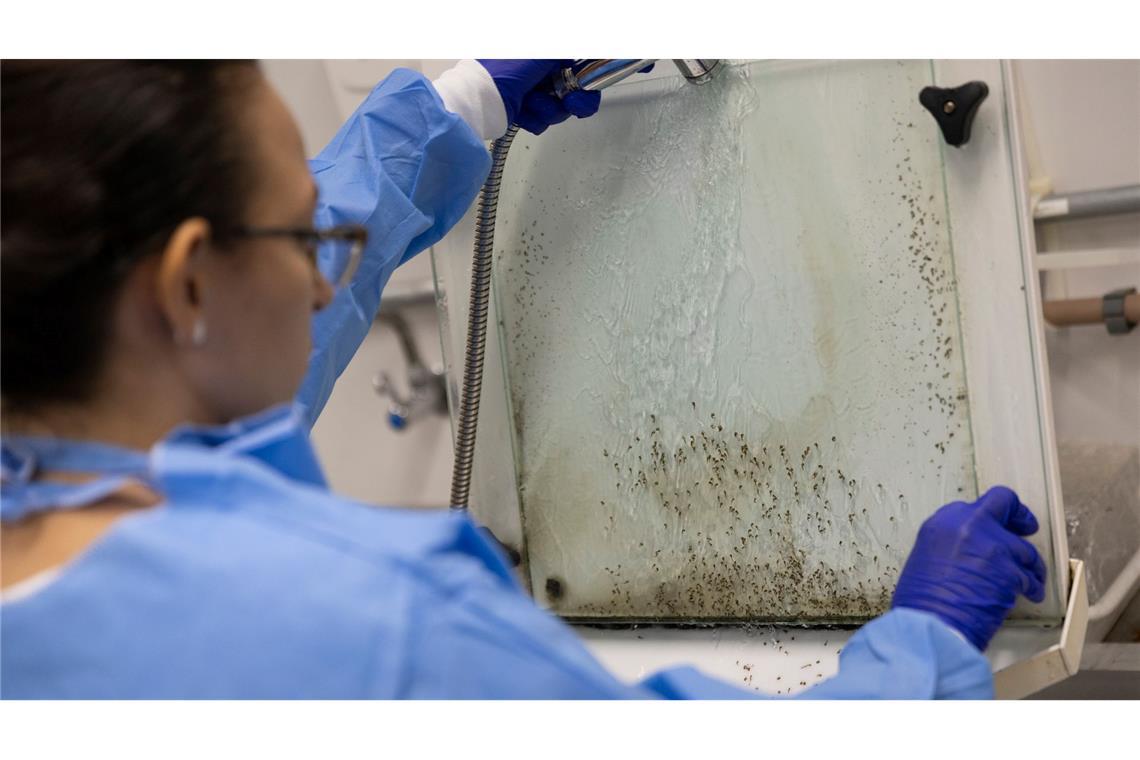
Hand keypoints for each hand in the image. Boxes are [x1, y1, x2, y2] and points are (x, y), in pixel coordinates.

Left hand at [477, 59, 601, 134]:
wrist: (475, 104)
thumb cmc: (500, 75)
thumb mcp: (536, 57)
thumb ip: (561, 54)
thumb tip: (575, 55)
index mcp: (536, 54)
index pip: (570, 64)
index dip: (582, 75)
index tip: (587, 84)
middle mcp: (533, 70)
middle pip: (569, 87)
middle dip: (569, 99)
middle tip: (571, 103)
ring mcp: (528, 90)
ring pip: (557, 106)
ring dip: (548, 110)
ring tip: (531, 105)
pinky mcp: (523, 110)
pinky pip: (542, 119)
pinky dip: (535, 119)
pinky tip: (522, 113)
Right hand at [891, 486, 1046, 650]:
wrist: (932, 623)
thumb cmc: (922, 602)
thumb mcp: (926, 559)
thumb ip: (950, 546)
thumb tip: (968, 553)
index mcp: (942, 523)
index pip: (974, 506)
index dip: (988, 518)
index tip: (995, 526)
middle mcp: (969, 525)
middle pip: (1004, 502)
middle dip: (1018, 515)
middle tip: (1026, 526)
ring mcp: (993, 545)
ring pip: (1025, 547)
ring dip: (1029, 564)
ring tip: (1030, 578)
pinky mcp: (1012, 570)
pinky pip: (1031, 576)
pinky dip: (1033, 586)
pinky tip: (1030, 593)